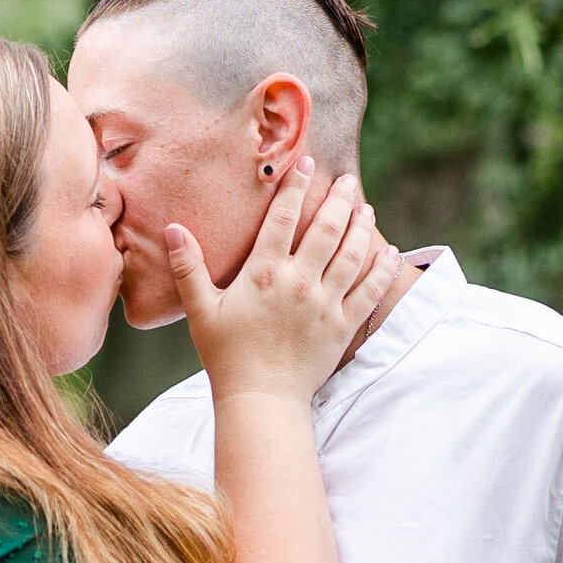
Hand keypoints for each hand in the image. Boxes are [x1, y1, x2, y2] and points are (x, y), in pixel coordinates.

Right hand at [168, 159, 396, 404]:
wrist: (261, 398)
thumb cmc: (226, 355)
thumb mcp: (201, 310)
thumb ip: (188, 267)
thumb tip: (172, 228)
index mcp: (263, 273)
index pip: (282, 218)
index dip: (295, 187)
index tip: (307, 164)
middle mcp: (298, 282)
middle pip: (326, 228)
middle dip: (338, 199)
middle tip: (347, 180)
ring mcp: (325, 303)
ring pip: (351, 253)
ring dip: (361, 225)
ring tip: (366, 206)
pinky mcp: (343, 325)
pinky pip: (370, 291)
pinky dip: (383, 269)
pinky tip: (390, 252)